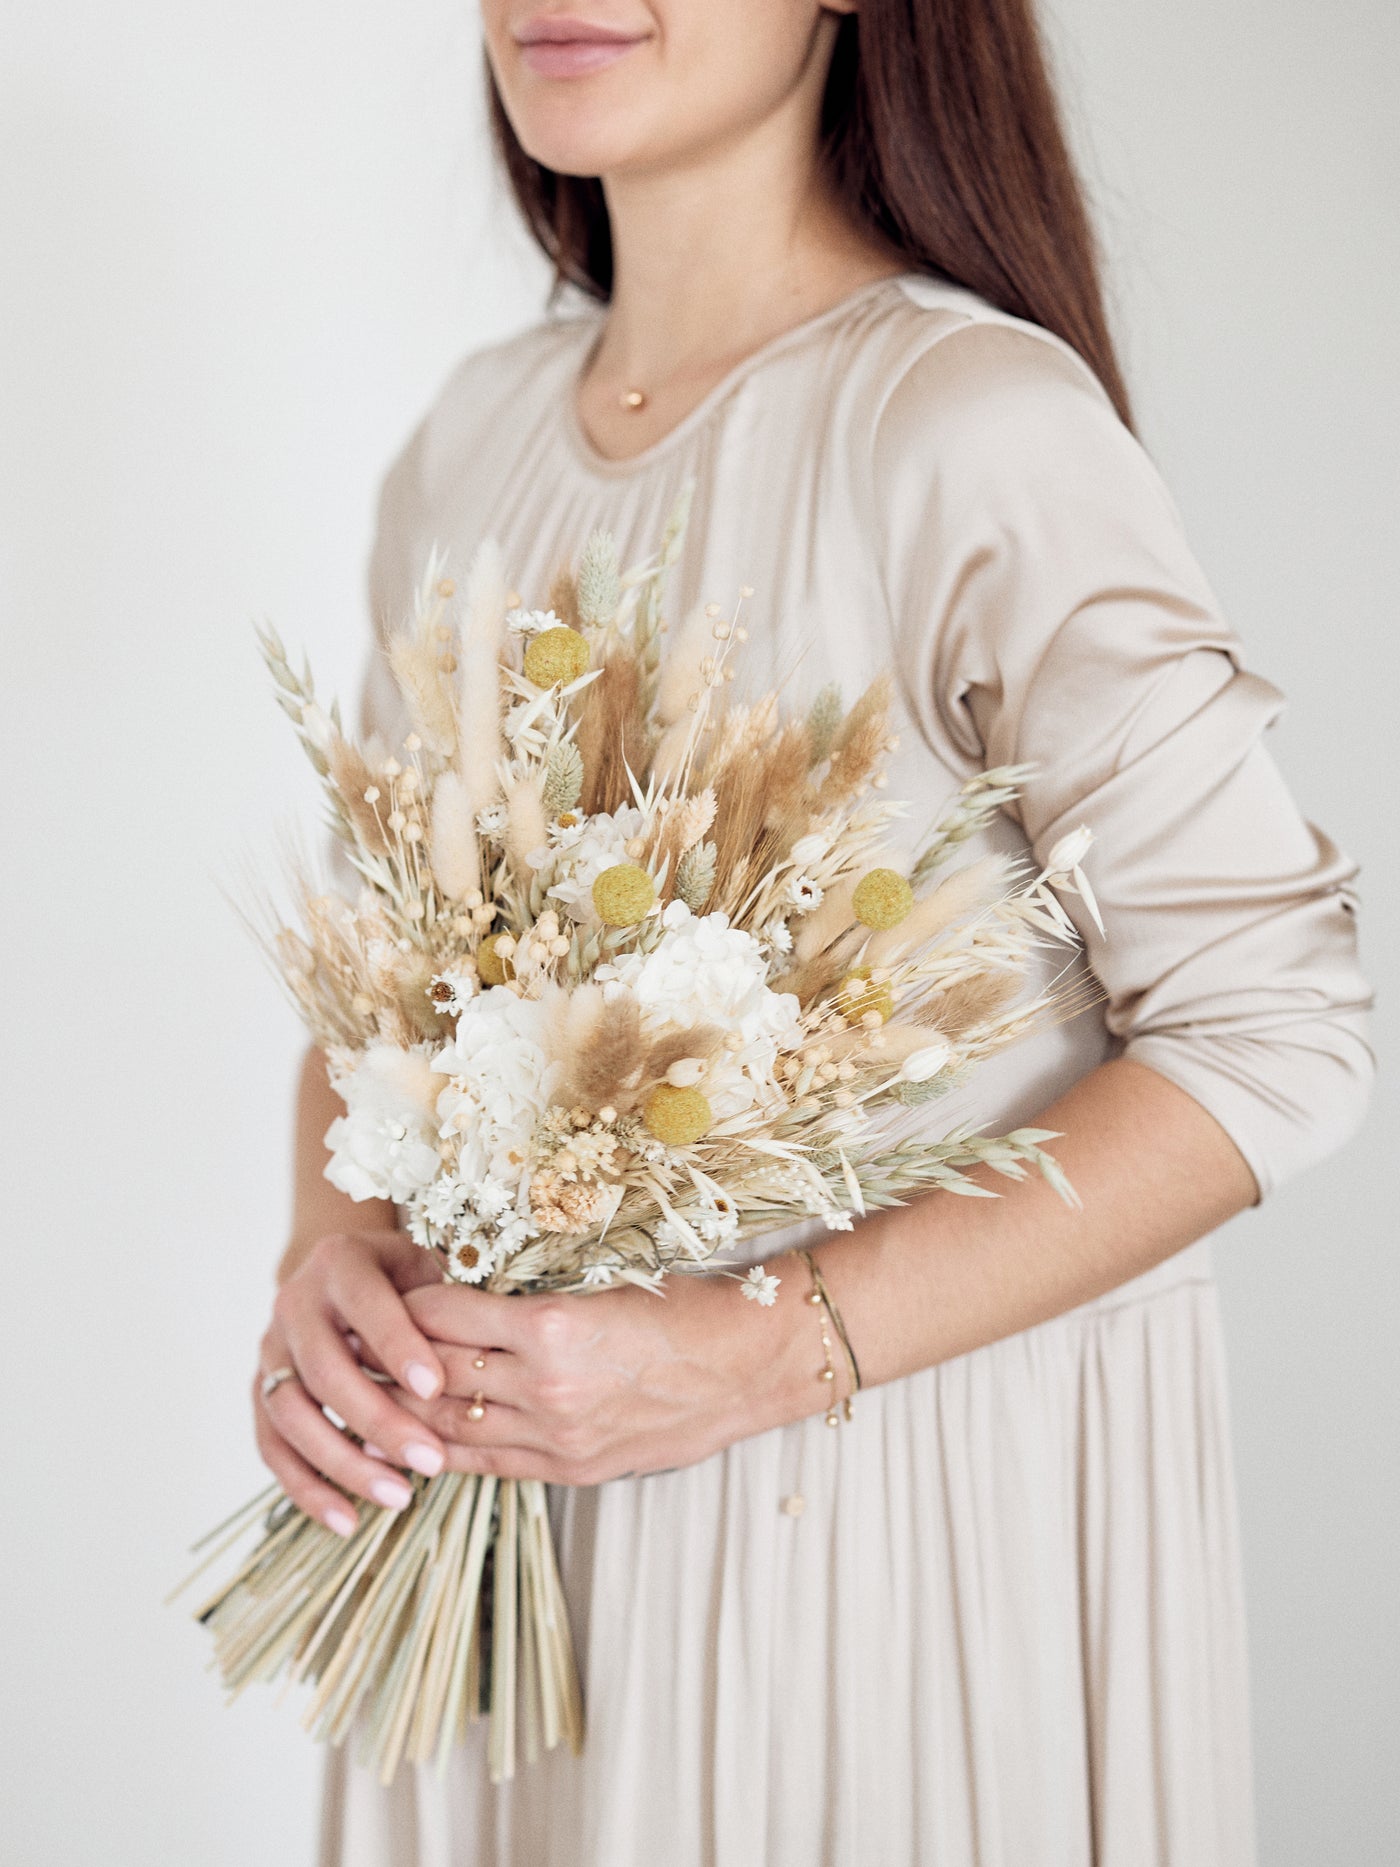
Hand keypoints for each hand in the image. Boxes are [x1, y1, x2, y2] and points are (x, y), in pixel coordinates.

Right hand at [253, 1229, 451, 1535]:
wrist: (340, 1273)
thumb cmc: (404, 1277)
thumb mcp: (427, 1269)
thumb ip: (445, 1303)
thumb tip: (482, 1355)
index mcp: (340, 1261)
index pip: (366, 1303)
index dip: (397, 1346)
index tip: (436, 1388)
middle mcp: (295, 1303)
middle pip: (326, 1369)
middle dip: (379, 1419)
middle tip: (432, 1460)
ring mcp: (271, 1350)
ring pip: (293, 1414)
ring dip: (343, 1462)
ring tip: (398, 1497)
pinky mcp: (261, 1391)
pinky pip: (272, 1445)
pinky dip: (305, 1487)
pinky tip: (346, 1520)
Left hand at [391, 1261, 824, 1486]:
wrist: (746, 1365)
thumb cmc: (680, 1308)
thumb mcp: (599, 1284)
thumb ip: (528, 1300)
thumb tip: (462, 1298)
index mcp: (551, 1324)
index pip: (444, 1314)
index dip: (402, 1306)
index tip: (377, 1295)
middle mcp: (547, 1385)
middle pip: (436, 1374)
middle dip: (388, 1361)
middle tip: (349, 1344)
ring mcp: (558, 1435)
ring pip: (452, 1427)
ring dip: (407, 1413)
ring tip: (368, 1395)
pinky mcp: (572, 1467)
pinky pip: (489, 1463)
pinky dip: (448, 1451)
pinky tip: (419, 1439)